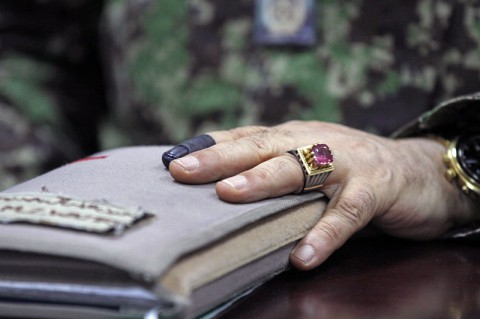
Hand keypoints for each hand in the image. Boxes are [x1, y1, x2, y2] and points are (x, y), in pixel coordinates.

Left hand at [168, 121, 477, 269]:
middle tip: (183, 169)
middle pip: (262, 147)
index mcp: (294, 138)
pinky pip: (345, 213)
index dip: (209, 146)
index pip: (245, 138)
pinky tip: (302, 257)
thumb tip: (223, 186)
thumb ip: (273, 171)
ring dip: (264, 181)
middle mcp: (314, 143)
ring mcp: (345, 163)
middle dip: (221, 157)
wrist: (418, 170)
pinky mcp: (375, 189)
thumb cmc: (351, 169)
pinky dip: (323, 234)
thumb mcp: (308, 163)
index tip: (172, 160)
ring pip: (300, 168)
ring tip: (229, 195)